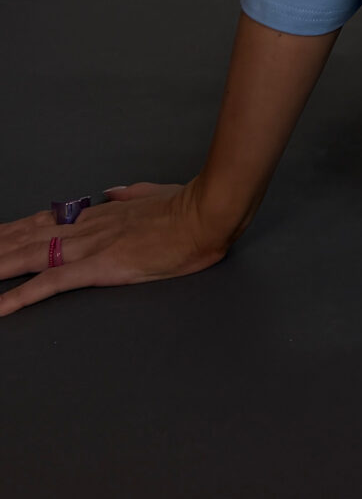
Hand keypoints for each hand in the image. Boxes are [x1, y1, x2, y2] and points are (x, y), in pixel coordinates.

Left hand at [0, 180, 232, 317]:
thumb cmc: (186, 206)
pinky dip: (22, 296)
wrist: (205, 214)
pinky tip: (2, 306)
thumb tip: (113, 192)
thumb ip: (129, 194)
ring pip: (30, 257)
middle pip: (29, 237)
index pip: (48, 221)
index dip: (17, 228)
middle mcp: (87, 227)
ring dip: (0, 265)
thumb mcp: (153, 193)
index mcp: (101, 213)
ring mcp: (90, 246)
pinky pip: (51, 283)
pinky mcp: (99, 267)